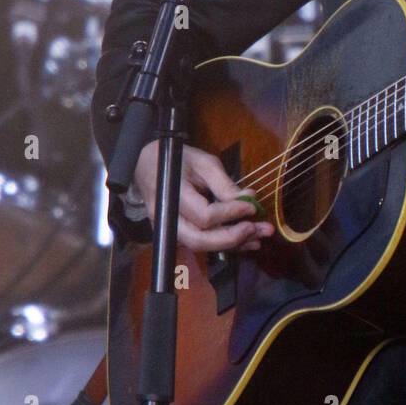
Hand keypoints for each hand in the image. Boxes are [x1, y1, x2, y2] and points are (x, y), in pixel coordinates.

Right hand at [133, 141, 273, 253]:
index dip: (231, 213)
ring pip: (201, 246)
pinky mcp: (175, 233)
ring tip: (259, 238)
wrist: (145, 164)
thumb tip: (247, 199)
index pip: (204, 215)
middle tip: (258, 229)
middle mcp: (167, 218)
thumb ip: (223, 183)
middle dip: (232, 237)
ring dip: (233, 244)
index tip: (252, 206)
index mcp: (173, 194)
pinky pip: (201, 243)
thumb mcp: (202, 162)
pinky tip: (247, 241)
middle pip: (200, 239)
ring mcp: (168, 228)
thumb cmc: (176, 159)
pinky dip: (225, 244)